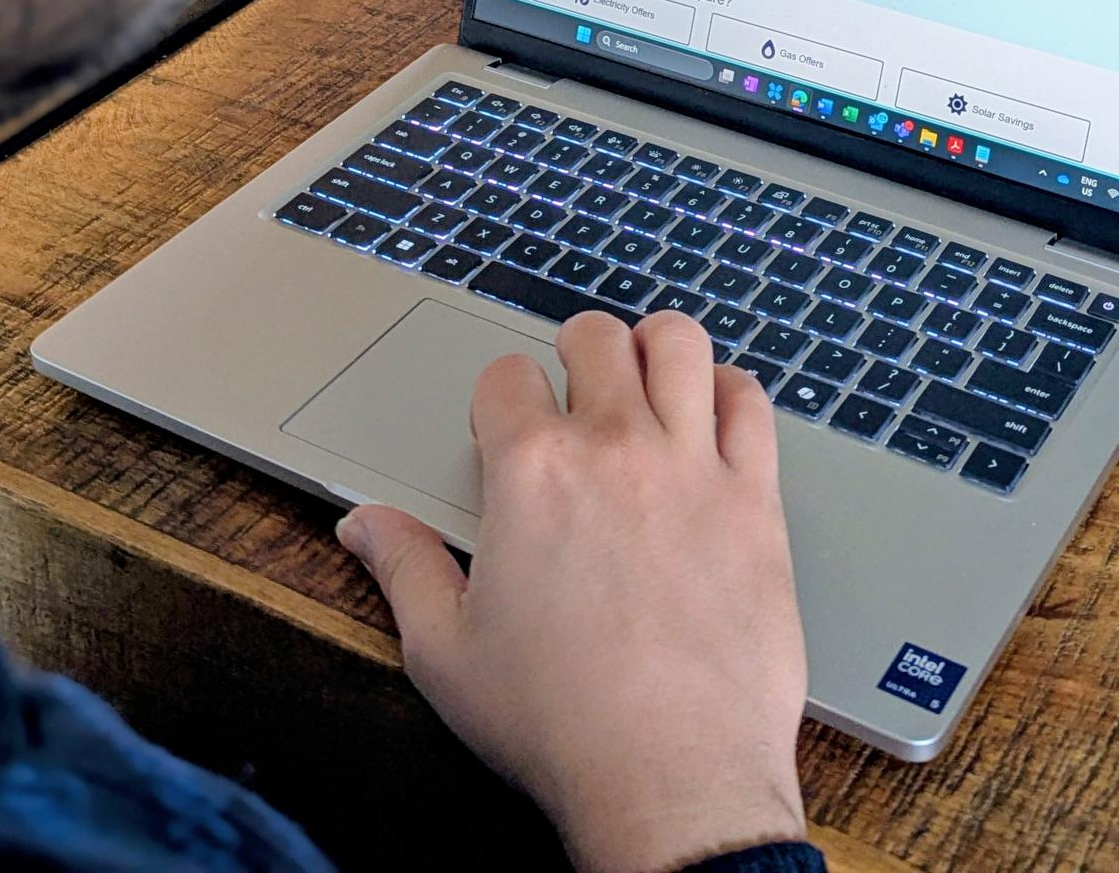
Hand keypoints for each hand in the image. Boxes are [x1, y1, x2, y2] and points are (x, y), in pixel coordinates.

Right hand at [336, 311, 808, 872]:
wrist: (671, 779)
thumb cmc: (559, 724)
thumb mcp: (447, 655)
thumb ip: (404, 569)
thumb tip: (363, 524)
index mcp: (531, 473)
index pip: (506, 375)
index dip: (500, 396)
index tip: (507, 426)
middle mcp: (613, 447)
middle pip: (596, 338)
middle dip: (577, 351)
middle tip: (577, 386)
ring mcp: (692, 465)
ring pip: (681, 344)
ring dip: (658, 347)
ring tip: (648, 375)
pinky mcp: (755, 497)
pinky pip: (752, 403)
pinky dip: (732, 392)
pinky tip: (716, 416)